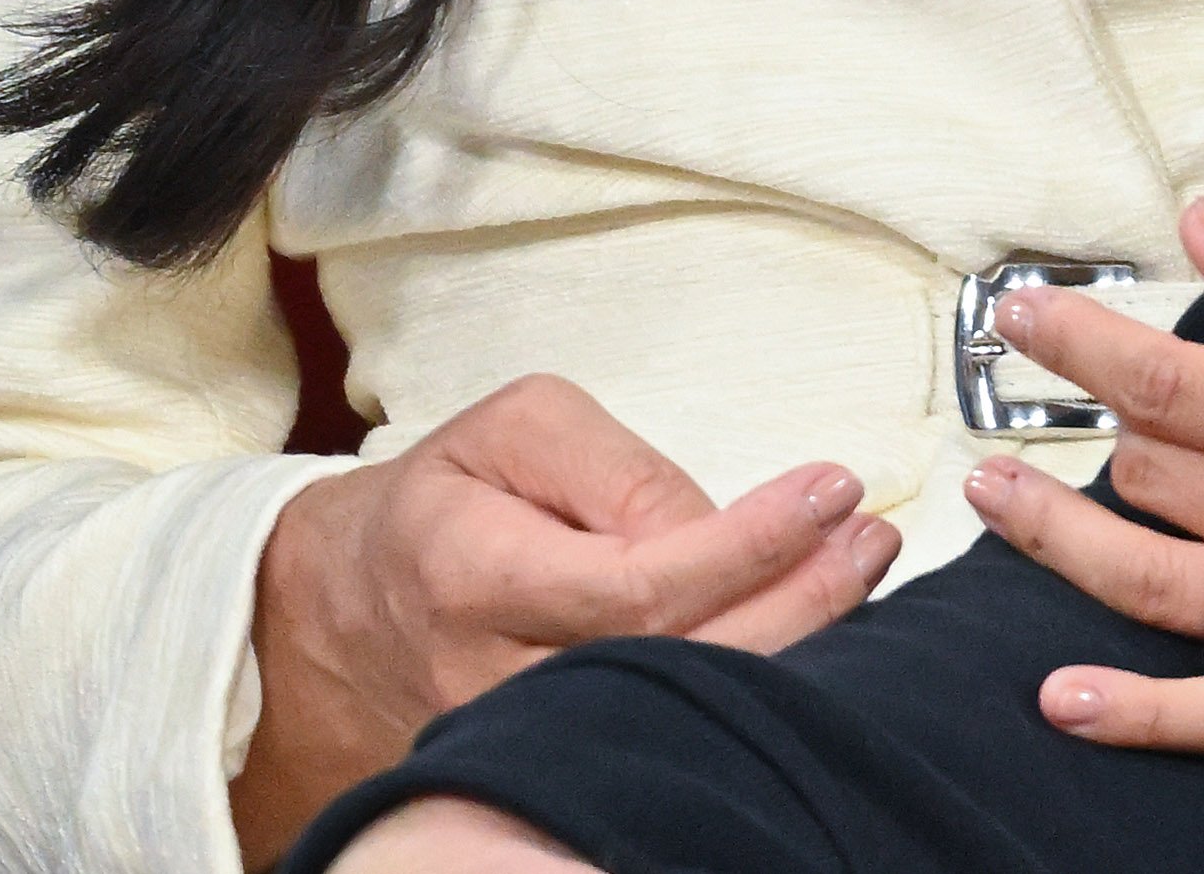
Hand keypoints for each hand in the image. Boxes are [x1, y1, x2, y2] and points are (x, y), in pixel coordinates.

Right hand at [231, 372, 898, 860]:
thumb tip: (714, 523)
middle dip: (799, 598)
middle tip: (872, 535)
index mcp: (473, 576)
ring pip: (676, 713)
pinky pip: (660, 736)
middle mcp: (490, 682)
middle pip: (674, 662)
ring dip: (792, 644)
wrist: (331, 616)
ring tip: (862, 568)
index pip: (638, 584)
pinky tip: (812, 637)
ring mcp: (516, 746)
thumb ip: (618, 469)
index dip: (749, 543)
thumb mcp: (513, 433)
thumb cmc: (438, 504)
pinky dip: (746, 690)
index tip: (833, 488)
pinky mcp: (544, 771)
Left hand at [970, 197, 1203, 771]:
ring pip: (1162, 591)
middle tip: (1058, 385)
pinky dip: (1135, 715)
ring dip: (1061, 542)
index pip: (1181, 380)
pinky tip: (1065, 694)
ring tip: (997, 499)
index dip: (1085, 343)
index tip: (1027, 313)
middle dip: (1095, 419)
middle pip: (1163, 477)